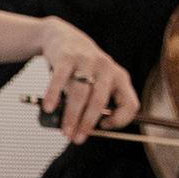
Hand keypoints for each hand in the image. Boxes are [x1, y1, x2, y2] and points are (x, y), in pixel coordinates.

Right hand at [37, 19, 136, 144]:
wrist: (63, 38)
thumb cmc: (82, 70)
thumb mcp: (97, 82)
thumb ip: (94, 103)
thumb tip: (82, 133)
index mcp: (120, 77)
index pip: (130, 103)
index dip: (120, 120)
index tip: (104, 128)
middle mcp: (107, 68)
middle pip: (100, 101)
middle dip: (88, 123)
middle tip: (77, 139)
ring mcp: (87, 61)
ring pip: (80, 93)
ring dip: (71, 116)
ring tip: (64, 131)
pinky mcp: (67, 56)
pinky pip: (60, 79)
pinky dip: (54, 95)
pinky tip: (49, 108)